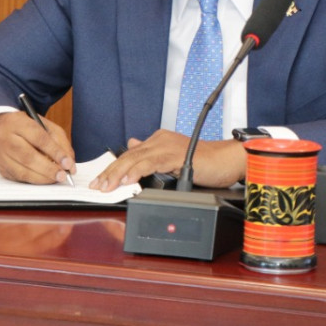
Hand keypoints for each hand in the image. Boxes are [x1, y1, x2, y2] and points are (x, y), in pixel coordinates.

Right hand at [0, 110, 76, 184]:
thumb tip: (69, 163)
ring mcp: (1, 155)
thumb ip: (59, 141)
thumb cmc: (25, 127)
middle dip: (49, 169)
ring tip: (56, 179)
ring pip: (22, 171)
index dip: (55, 152)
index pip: (38, 138)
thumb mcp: (44, 125)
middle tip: (63, 175)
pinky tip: (44, 179)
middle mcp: (5, 138)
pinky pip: (19, 178)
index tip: (67, 163)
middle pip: (28, 157)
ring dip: (42, 178)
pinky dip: (34, 181)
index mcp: (18, 123)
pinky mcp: (1, 168)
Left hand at [89, 130, 246, 191]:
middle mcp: (160, 140)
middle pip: (129, 156)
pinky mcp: (176, 155)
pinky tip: (128, 180)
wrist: (228, 161)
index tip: (100, 181)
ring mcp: (168, 146)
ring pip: (136, 159)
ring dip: (119, 174)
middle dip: (111, 172)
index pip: (130, 154)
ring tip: (107, 186)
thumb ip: (153, 155)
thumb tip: (132, 145)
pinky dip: (137, 172)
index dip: (113, 168)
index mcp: (158, 141)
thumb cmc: (205, 163)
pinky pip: (151, 163)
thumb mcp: (174, 159)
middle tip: (98, 186)